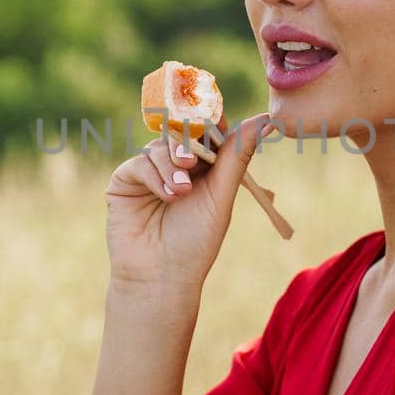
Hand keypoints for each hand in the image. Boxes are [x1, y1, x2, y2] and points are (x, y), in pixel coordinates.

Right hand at [104, 111, 275, 294]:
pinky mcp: (125, 180)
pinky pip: (140, 162)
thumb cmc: (196, 241)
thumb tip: (269, 120)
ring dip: (172, 165)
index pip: (207, 133)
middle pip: (181, 133)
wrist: (161, 275)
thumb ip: (238, 155)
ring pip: (160, 146)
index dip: (211, 124)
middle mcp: (175, 165)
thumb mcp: (221, 195)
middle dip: (189, 142)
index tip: (217, 126)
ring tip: (181, 192)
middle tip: (193, 161)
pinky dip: (155, 176)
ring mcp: (149, 172)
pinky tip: (166, 197)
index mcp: (204, 168)